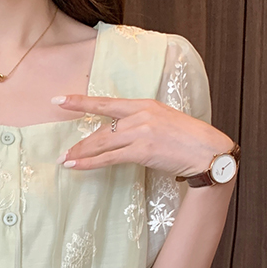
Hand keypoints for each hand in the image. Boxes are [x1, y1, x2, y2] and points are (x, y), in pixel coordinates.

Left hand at [51, 95, 234, 176]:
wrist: (207, 151)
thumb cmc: (187, 139)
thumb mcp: (163, 121)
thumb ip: (140, 123)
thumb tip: (120, 131)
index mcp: (144, 104)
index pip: (105, 102)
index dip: (80, 102)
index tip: (59, 101)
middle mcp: (140, 115)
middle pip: (100, 128)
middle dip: (78, 141)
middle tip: (60, 151)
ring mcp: (141, 133)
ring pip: (102, 143)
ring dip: (80, 153)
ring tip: (64, 161)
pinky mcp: (142, 151)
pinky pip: (109, 158)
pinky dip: (90, 163)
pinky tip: (76, 167)